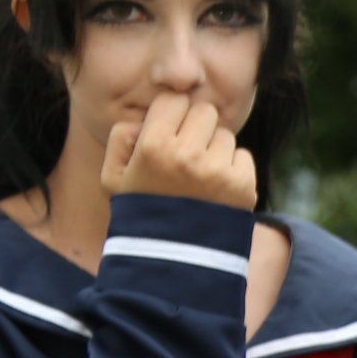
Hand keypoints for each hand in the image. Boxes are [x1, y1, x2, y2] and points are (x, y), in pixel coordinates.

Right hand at [101, 91, 259, 209]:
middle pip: (204, 112)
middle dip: (196, 127)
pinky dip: (232, 167)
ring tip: (199, 176)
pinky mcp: (243, 186)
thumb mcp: (113, 176)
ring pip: (225, 134)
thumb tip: (146, 117)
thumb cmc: (140, 210)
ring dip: (214, 149)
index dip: (171, 113)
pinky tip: (215, 188)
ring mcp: (218, 171)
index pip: (174, 99)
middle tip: (186, 152)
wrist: (171, 258)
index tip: (169, 130)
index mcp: (153, 146)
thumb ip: (121, 137)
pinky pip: (242, 156)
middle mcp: (187, 155)